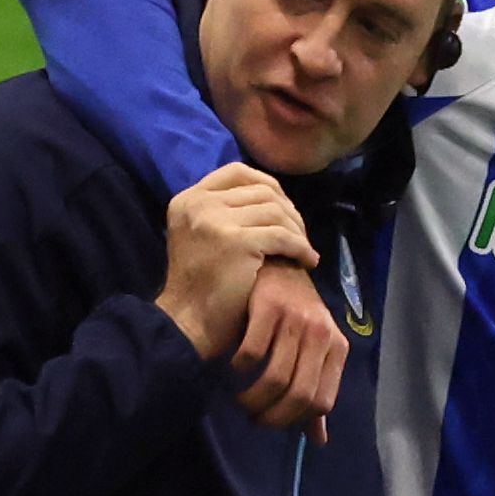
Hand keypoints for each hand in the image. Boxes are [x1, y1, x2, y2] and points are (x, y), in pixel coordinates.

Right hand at [153, 166, 310, 364]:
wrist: (187, 324)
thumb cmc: (199, 286)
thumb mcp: (200, 236)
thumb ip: (222, 212)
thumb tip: (270, 198)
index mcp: (188, 200)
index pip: (237, 172)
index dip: (268, 185)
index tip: (283, 208)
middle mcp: (199, 203)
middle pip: (262, 190)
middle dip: (288, 211)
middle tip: (299, 234)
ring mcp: (216, 220)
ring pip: (276, 210)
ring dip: (298, 230)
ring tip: (303, 250)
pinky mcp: (237, 242)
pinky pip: (283, 236)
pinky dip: (300, 248)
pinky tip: (307, 261)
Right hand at [228, 257, 345, 439]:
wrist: (278, 262)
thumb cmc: (293, 313)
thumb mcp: (310, 350)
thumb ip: (314, 391)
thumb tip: (319, 439)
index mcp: (337, 348)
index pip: (321, 401)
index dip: (294, 419)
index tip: (271, 421)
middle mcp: (322, 333)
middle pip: (299, 394)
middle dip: (271, 416)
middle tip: (251, 417)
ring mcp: (296, 318)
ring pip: (275, 378)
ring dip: (251, 398)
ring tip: (239, 399)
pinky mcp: (270, 305)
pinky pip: (252, 353)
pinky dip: (240, 368)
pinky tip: (233, 367)